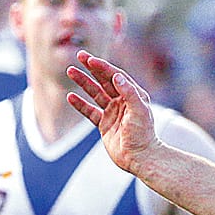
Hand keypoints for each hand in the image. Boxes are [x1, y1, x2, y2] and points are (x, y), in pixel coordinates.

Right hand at [66, 50, 159, 174]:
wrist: (140, 158)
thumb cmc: (143, 135)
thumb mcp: (139, 111)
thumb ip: (129, 92)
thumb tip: (117, 76)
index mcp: (134, 95)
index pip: (116, 76)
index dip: (103, 67)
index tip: (90, 59)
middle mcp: (123, 101)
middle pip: (104, 80)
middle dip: (92, 68)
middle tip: (79, 56)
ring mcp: (113, 112)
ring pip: (95, 93)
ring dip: (83, 82)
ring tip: (70, 71)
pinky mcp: (105, 124)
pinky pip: (90, 111)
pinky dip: (80, 104)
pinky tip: (70, 97)